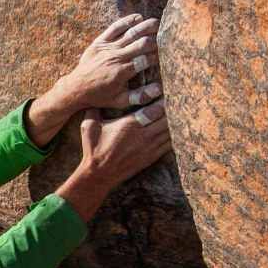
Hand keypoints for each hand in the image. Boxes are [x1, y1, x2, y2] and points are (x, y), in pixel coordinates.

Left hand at [27, 14, 160, 137]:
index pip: (147, 59)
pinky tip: (137, 17)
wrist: (76, 88)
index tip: (168, 53)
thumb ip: (141, 96)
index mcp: (123, 72)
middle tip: (167, 35)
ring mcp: (108, 48)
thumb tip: (159, 89)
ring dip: (145, 26)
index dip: (159, 55)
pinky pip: (114, 28)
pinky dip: (126, 21)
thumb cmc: (100, 97)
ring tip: (157, 22)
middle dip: (156, 39)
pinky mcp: (99, 42)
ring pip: (130, 33)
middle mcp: (117, 57)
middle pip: (141, 43)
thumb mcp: (121, 101)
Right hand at [55, 102, 171, 219]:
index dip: (164, 101)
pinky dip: (174, 136)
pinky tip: (176, 130)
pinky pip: (169, 144)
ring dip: (175, 122)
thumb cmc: (93, 149)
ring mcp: (149, 147)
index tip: (166, 94)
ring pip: (170, 131)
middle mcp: (143, 135)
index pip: (156, 109)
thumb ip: (94, 110)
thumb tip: (93, 98)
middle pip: (167, 119)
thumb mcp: (88, 126)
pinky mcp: (151, 157)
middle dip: (172, 110)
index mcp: (130, 124)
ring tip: (178, 113)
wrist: (99, 174)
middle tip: (176, 102)